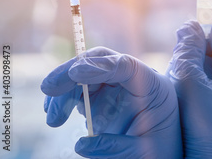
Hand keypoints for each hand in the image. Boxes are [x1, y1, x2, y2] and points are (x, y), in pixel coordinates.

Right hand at [41, 47, 181, 158]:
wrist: (162, 149)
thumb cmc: (160, 146)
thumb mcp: (146, 150)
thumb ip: (118, 147)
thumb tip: (82, 144)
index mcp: (153, 85)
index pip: (127, 66)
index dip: (101, 66)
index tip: (75, 72)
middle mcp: (133, 78)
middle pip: (99, 61)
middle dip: (72, 72)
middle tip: (49, 89)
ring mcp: (115, 84)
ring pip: (83, 73)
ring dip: (63, 89)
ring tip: (54, 118)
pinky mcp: (100, 94)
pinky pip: (78, 87)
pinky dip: (63, 96)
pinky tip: (55, 112)